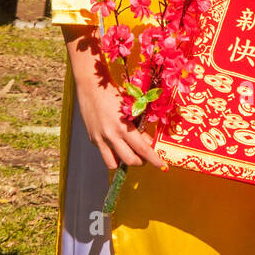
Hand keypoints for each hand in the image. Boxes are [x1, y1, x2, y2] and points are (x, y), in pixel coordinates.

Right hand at [63, 25, 165, 171]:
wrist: (91, 87)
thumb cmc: (115, 94)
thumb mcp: (131, 109)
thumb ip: (139, 127)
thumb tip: (147, 142)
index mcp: (123, 127)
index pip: (143, 150)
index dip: (154, 160)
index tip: (163, 167)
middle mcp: (110, 136)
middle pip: (129, 161)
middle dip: (141, 162)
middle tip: (146, 157)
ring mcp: (99, 139)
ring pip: (113, 164)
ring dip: (124, 161)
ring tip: (129, 152)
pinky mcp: (92, 139)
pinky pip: (105, 153)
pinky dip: (113, 152)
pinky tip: (117, 141)